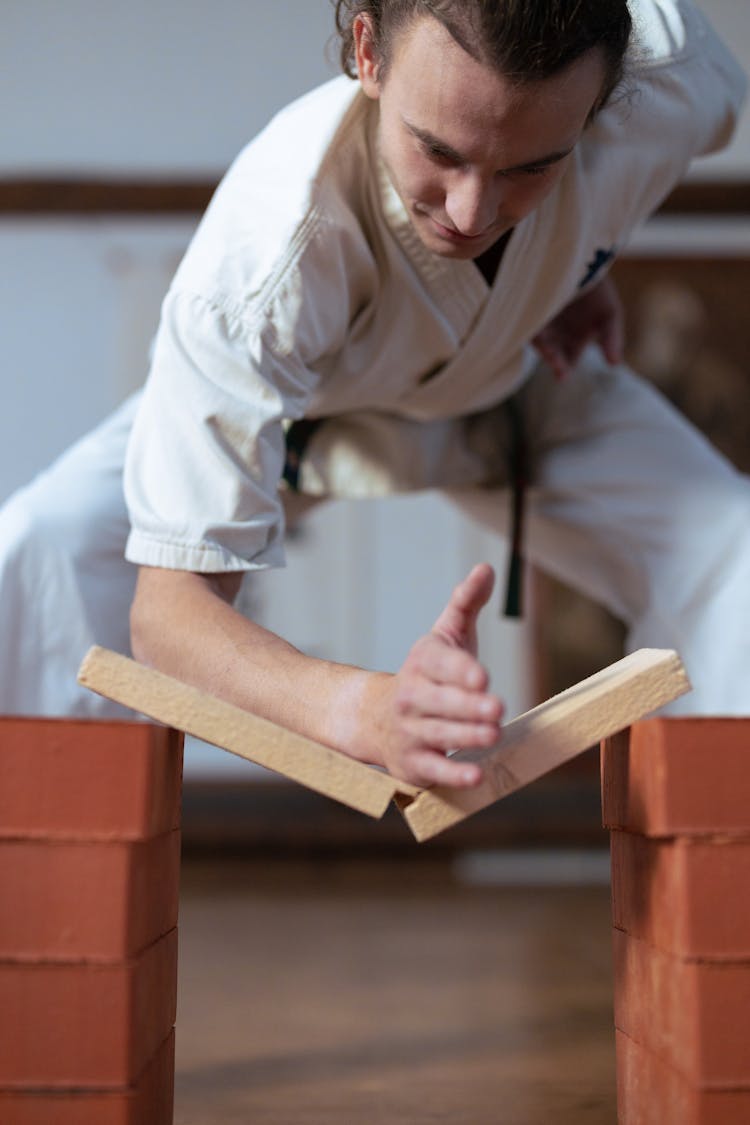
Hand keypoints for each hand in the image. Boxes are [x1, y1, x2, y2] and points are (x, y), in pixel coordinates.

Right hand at [376, 564, 503, 789]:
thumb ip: (465, 604)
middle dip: (468, 705)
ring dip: (466, 735)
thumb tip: (486, 569)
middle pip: (439, 702)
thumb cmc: (427, 675)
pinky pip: (432, 769)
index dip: (460, 670)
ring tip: (494, 734)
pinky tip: (477, 774)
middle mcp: (411, 696)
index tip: (482, 676)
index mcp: (423, 663)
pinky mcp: (412, 763)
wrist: (374, 717)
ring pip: (438, 734)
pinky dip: (453, 773)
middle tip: (497, 706)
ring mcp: (410, 731)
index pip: (440, 664)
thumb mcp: (444, 636)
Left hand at [532, 275, 623, 380]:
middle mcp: (555, 336)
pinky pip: (527, 321)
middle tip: (555, 361)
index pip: (566, 362)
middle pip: (551, 353)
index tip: (561, 374)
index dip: (563, 369)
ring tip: (548, 347)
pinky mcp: (529, 307)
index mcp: (573, 341)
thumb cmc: (597, 289)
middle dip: (552, 358)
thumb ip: (612, 339)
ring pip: (539, 339)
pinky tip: (540, 328)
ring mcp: (541, 322)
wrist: (583, 259)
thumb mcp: (609, 314)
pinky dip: (532, 325)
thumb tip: (615, 365)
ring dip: (542, 344)